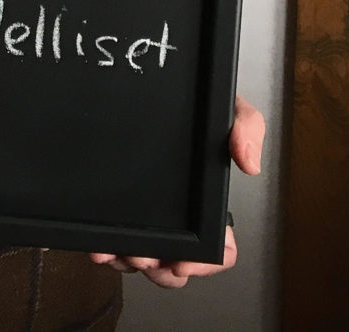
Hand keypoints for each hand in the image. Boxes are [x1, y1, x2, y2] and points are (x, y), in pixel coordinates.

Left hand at [88, 93, 263, 288]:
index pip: (220, 251)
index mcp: (205, 203)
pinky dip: (104, 250)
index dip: (205, 265)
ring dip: (129, 261)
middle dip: (158, 267)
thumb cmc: (195, 104)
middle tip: (144, 254)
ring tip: (121, 248)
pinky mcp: (113, 210)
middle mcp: (176, 216)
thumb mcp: (229, 108)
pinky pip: (110, 244)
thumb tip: (249, 164)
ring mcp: (144, 216)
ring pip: (140, 262)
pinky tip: (99, 245)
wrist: (150, 80)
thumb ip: (247, 127)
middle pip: (173, 266)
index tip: (184, 263)